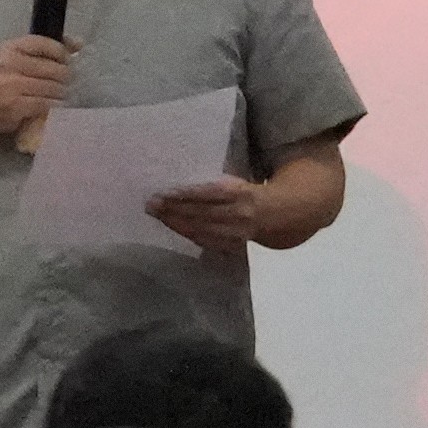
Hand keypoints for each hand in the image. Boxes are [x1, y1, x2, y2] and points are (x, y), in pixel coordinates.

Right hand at [0, 34, 76, 141]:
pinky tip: (54, 104)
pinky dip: (54, 104)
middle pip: (53, 68)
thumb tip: (79, 43)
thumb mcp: (18, 58)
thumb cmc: (3, 79)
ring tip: (60, 93)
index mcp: (10, 48)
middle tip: (66, 81)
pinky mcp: (15, 105)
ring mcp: (10, 85)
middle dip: (65, 76)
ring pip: (52, 87)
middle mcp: (8, 64)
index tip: (67, 60)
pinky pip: (46, 103)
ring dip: (61, 92)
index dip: (61, 53)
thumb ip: (46, 49)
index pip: (44, 44)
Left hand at [145, 177, 273, 248]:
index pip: (207, 194)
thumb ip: (214, 185)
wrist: (275, 216)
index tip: (164, 192)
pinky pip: (205, 241)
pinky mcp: (231, 245)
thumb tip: (180, 181)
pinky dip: (187, 233)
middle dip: (173, 209)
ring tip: (156, 215)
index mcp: (239, 193)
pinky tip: (172, 227)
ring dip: (175, 223)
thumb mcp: (237, 182)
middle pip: (200, 213)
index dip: (185, 194)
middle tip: (151, 204)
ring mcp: (234, 232)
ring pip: (200, 229)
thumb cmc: (248, 193)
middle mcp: (237, 214)